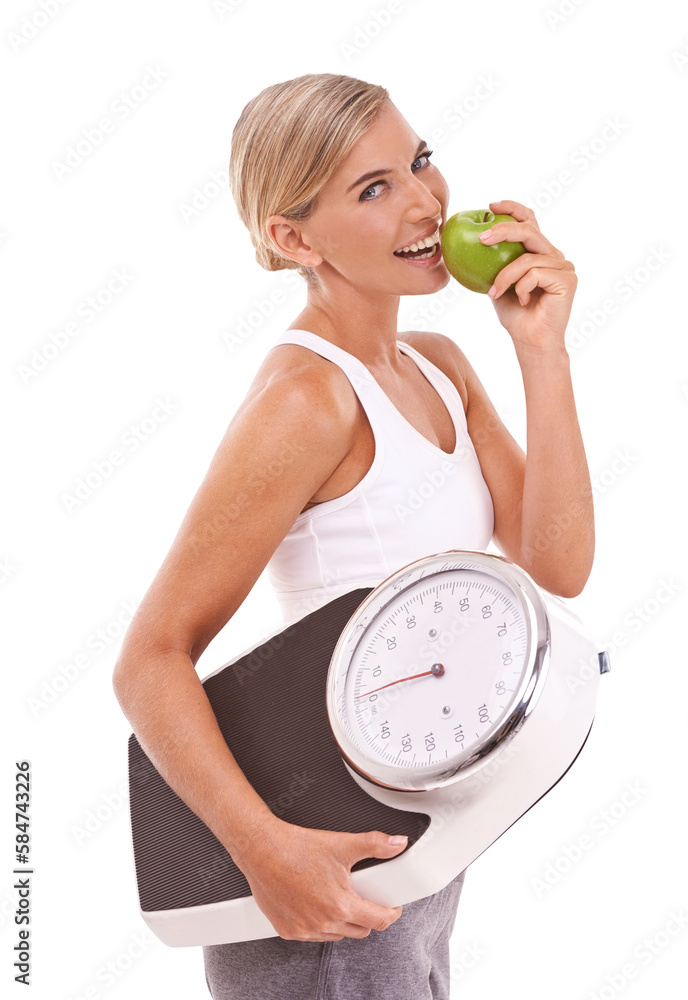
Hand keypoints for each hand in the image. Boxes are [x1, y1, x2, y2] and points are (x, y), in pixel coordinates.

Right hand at [233, 816, 407, 941]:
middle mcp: (323, 923)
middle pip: (360, 930)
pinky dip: (319, 923)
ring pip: (337, 935)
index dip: (391, 912)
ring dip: (343, 921)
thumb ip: (374, 845)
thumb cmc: (296, 848)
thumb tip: (397, 843)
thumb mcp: (342, 844)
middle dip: (367, 915)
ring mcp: (304, 930)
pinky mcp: (288, 931)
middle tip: (363, 896)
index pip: (379, 921)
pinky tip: (315, 903)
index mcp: (340, 905)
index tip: (391, 905)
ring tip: (337, 896)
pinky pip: (313, 935)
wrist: (261, 849)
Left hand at [480, 199, 577, 353]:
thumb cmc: (515, 316)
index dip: (512, 209)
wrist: (531, 342)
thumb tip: (469, 243)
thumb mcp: (499, 284)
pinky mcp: (567, 279)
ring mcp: (564, 266)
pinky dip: (520, 287)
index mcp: (540, 253)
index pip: (530, 221)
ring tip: (495, 293)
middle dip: (503, 230)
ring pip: (527, 258)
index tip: (490, 206)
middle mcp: (554, 256)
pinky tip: (523, 301)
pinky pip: (534, 273)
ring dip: (504, 276)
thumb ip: (494, 264)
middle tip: (481, 239)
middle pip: (529, 230)